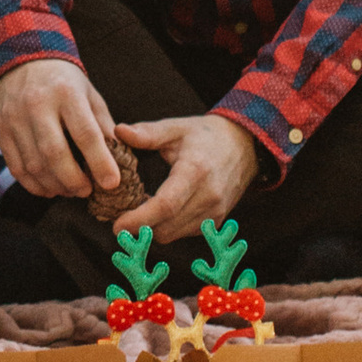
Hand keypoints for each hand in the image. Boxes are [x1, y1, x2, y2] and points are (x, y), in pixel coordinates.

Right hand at [0, 56, 128, 199]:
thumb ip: (103, 125)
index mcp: (66, 93)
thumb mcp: (89, 94)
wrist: (20, 60)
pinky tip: (49, 188)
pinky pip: (16, 167)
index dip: (100, 162)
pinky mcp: (0, 129)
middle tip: (86, 191)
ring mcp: (14, 117)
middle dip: (73, 181)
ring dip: (54, 185)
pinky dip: (33, 184)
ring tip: (69, 190)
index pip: (85, 133)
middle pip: (54, 153)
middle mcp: (37, 104)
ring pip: (34, 164)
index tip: (111, 183)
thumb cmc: (63, 82)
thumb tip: (118, 159)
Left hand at [114, 112, 261, 241]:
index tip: (117, 226)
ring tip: (137, 209)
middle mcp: (208, 197)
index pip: (165, 205)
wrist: (244, 146)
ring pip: (173, 234)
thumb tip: (118, 131)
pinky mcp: (216, 221)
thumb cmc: (205, 135)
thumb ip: (147, 133)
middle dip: (139, 227)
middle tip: (118, 215)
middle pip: (167, 226)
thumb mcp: (175, 128)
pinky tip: (158, 210)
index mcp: (195, 171)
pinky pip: (184, 233)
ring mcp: (215, 212)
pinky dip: (167, 227)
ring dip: (152, 228)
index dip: (139, 219)